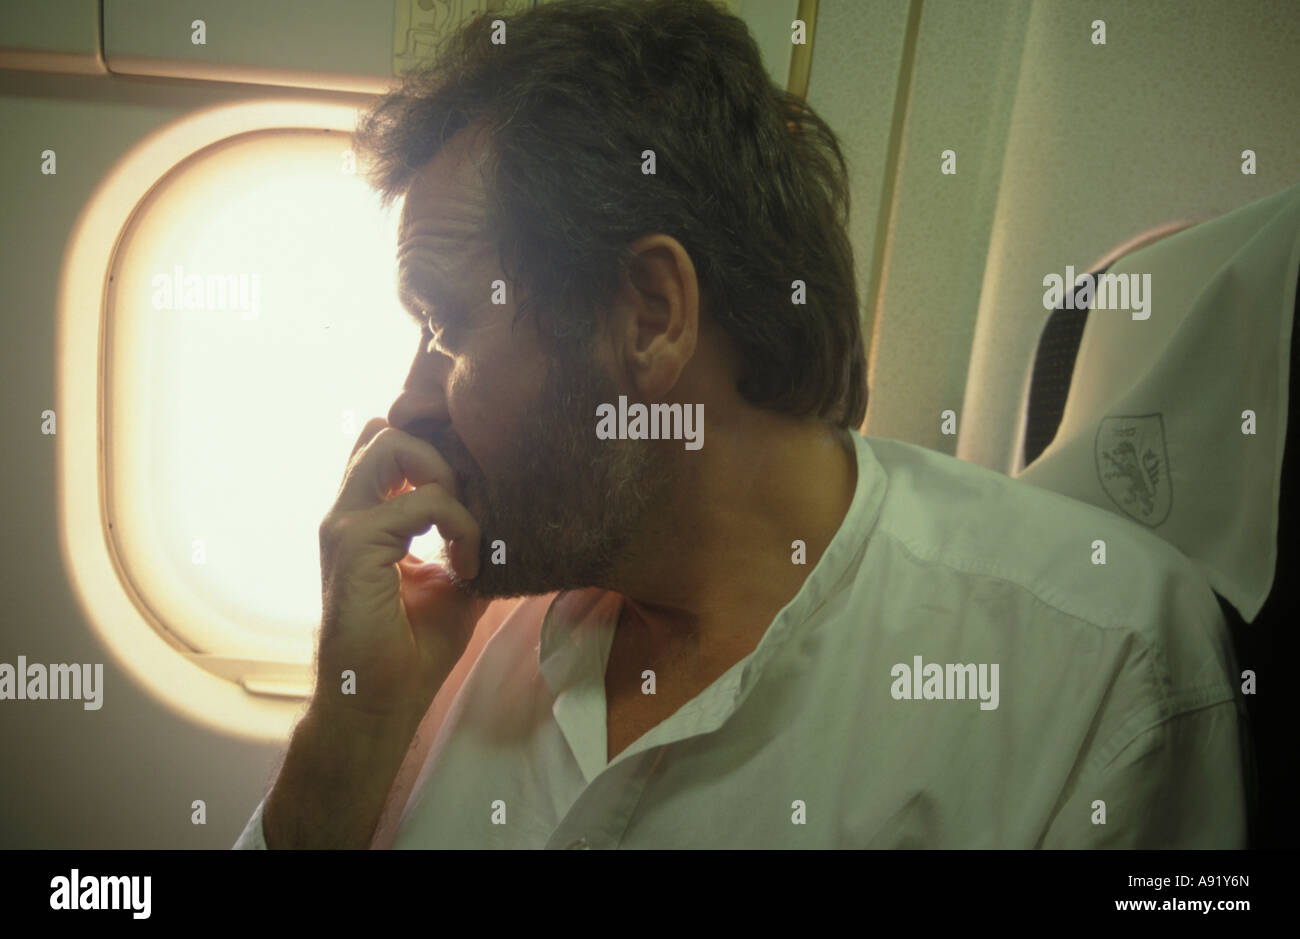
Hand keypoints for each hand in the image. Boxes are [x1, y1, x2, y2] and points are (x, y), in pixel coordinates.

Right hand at [313, 418, 489, 723]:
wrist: (380, 701)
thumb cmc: (414, 647)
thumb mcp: (457, 579)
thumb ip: (471, 538)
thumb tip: (519, 515)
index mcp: (367, 515)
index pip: (388, 442)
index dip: (434, 447)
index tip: (475, 490)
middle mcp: (349, 511)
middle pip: (387, 428)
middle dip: (440, 451)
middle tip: (470, 506)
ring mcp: (345, 523)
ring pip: (392, 442)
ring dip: (446, 477)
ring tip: (467, 531)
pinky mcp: (353, 543)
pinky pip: (421, 501)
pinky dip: (459, 524)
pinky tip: (468, 565)